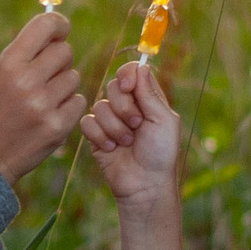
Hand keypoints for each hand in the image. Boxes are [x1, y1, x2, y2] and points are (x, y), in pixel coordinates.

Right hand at [0, 13, 85, 181]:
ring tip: (42, 100)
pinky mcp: (57, 127)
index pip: (46, 25)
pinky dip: (67, 107)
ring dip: (63, 86)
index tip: (61, 30)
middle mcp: (26, 81)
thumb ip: (25, 54)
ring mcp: (43, 105)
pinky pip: (78, 101)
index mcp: (8, 63)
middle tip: (45, 75)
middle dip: (59, 61)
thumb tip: (59, 32)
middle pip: (65, 52)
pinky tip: (48, 115)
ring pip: (73, 78)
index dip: (59, 24)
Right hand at [78, 60, 181, 214]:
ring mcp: (110, 120)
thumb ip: (150, 93)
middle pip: (112, 86)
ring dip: (114, 127)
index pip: (132, 72)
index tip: (128, 87)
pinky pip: (87, 123)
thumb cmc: (160, 154)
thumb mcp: (163, 121)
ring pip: (99, 106)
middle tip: (136, 125)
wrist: (144, 184)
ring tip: (126, 143)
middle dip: (123, 107)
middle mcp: (128, 106)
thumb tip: (140, 66)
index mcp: (147, 99)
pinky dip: (99, 136)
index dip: (127, 75)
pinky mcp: (96, 135)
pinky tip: (111, 149)